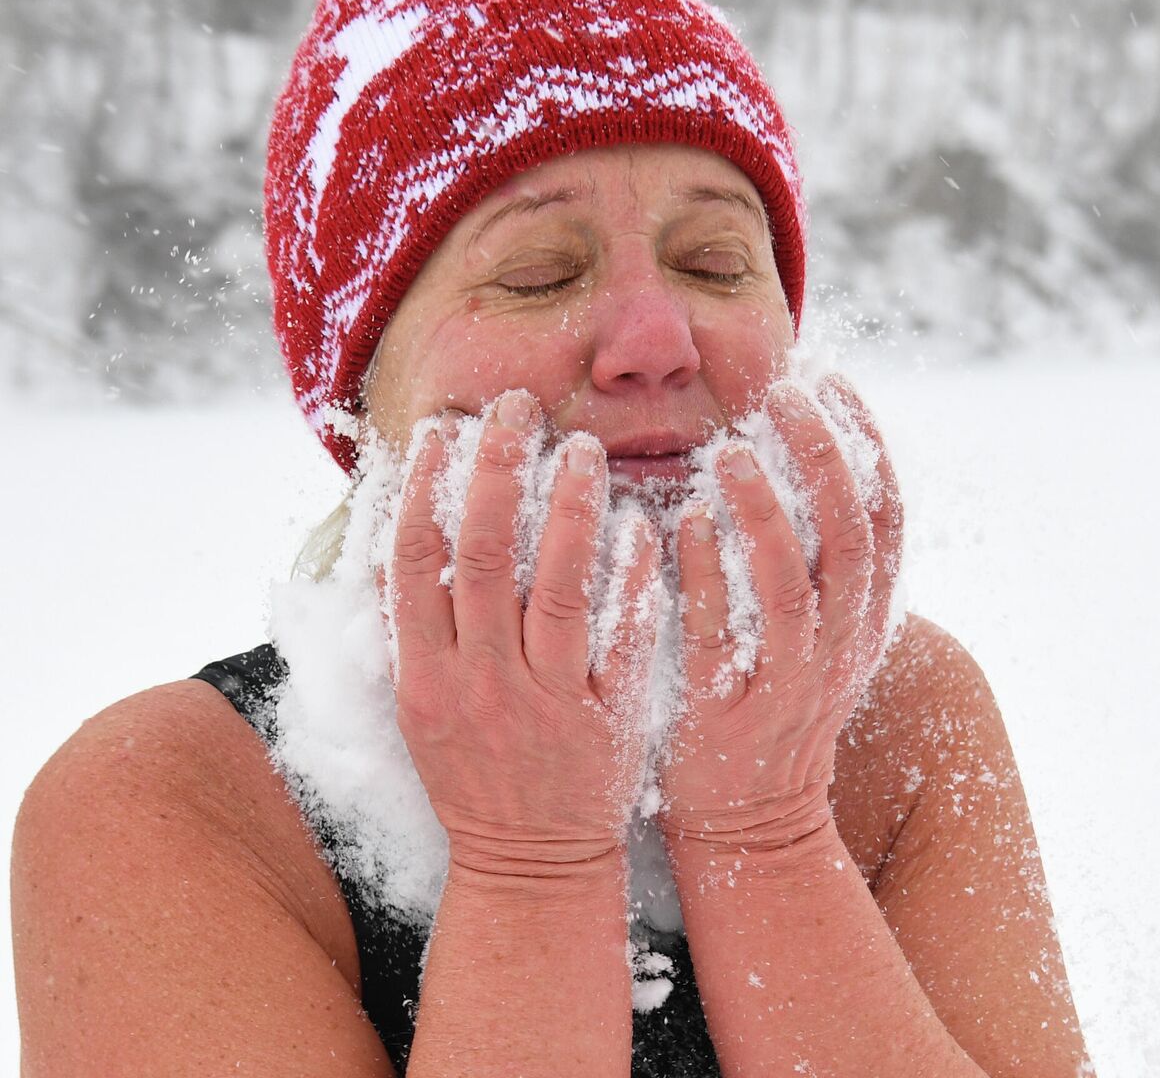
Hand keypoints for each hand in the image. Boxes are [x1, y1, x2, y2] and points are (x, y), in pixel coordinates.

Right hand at [390, 390, 658, 877]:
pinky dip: (630, 580)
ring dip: (568, 510)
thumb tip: (407, 532)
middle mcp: (480, 684)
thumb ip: (417, 627)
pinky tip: (640, 524)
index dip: (424, 488)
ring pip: (556, 591)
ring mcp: (547, 703)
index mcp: (424, 676)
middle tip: (518, 406)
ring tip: (583, 446)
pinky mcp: (609, 722)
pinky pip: (622, 642)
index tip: (442, 427)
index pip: (413, 563)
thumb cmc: (476, 773)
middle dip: (496, 473)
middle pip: (483, 558)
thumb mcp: (424, 706)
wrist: (530, 866)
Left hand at [658, 375, 903, 853]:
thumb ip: (815, 555)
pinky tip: (685, 522)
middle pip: (848, 537)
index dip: (863, 441)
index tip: (829, 378)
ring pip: (792, 584)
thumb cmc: (775, 698)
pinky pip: (724, 636)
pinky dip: (710, 575)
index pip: (884, 515)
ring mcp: (788, 680)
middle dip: (822, 457)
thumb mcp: (819, 629)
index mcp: (864, 615)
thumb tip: (804, 457)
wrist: (752, 815)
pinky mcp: (730, 709)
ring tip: (729, 450)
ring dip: (764, 511)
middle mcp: (840, 644)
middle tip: (781, 393)